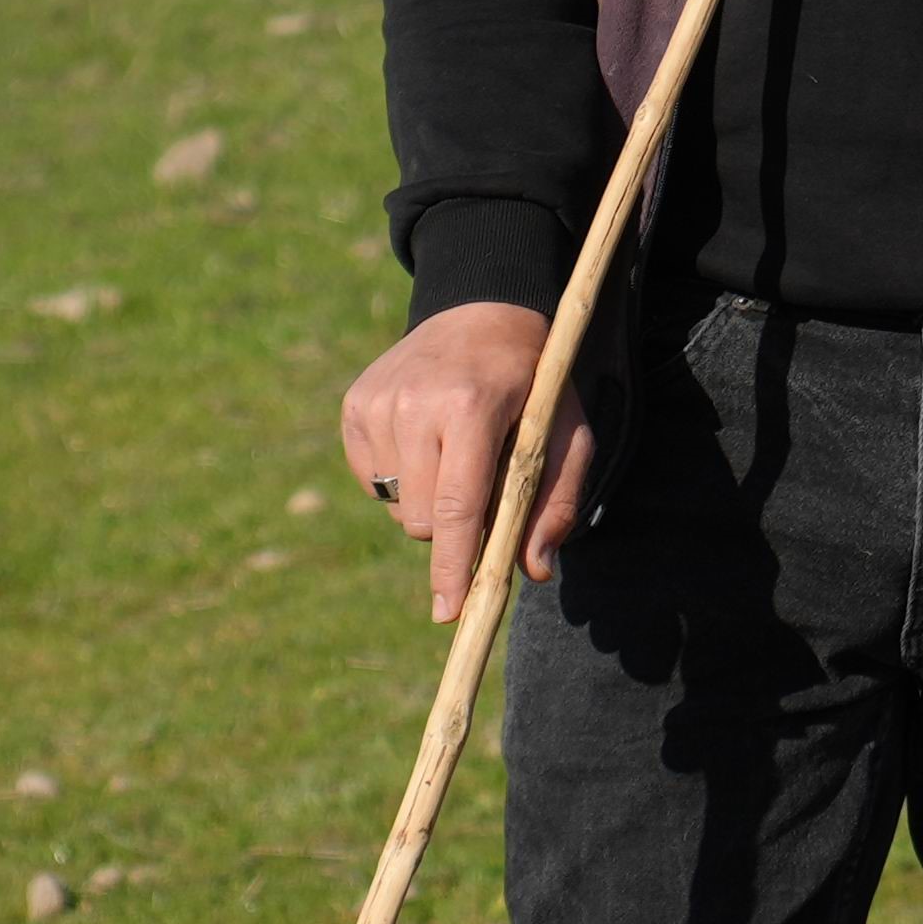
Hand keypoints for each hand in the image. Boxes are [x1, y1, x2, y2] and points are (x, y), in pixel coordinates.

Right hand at [339, 301, 596, 622]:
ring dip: (426, 501)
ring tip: (455, 453)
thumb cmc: (532, 383)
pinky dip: (401, 481)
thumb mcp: (567, 432)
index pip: (456, 507)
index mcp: (471, 408)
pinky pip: (373, 482)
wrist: (481, 311)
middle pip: (420, 520)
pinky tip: (426, 442)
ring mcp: (377, 402)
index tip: (449, 613)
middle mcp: (415, 403)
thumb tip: (531, 571)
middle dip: (451, 529)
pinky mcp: (355, 405)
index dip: (453, 566)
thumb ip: (557, 501)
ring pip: (394, 505)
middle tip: (480, 489)